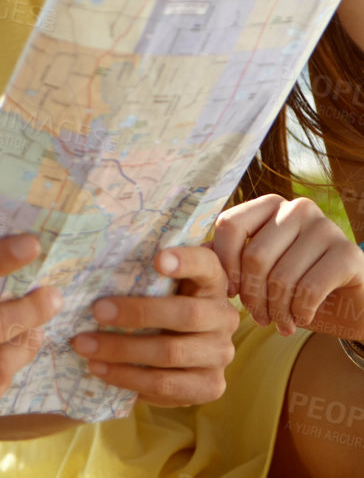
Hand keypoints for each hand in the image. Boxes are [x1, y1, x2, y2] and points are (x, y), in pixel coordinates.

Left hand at [70, 246, 238, 406]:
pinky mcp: (210, 386)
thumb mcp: (155, 286)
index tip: (158, 259)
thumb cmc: (157, 307)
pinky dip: (128, 378)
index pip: (206, 265)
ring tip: (85, 346)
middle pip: (185, 315)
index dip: (186, 261)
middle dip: (137, 313)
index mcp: (210, 283)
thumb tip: (93, 267)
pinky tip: (101, 370)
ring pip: (171, 353)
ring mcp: (220, 354)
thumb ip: (140, 274)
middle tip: (96, 311)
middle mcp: (223, 317)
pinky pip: (167, 386)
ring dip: (122, 350)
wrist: (180, 356)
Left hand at [213, 194, 363, 338]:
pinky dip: (300, 312)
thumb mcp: (257, 270)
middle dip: (252, 296)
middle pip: (255, 256)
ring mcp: (326, 228)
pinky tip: (300, 320)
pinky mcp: (348, 253)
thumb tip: (182, 255)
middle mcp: (298, 208)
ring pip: (281, 276)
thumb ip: (225, 258)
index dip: (225, 264)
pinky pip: (309, 289)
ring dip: (276, 310)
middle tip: (258, 318)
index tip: (229, 293)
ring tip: (278, 324)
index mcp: (269, 206)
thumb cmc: (295, 284)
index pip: (230, 225)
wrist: (352, 302)